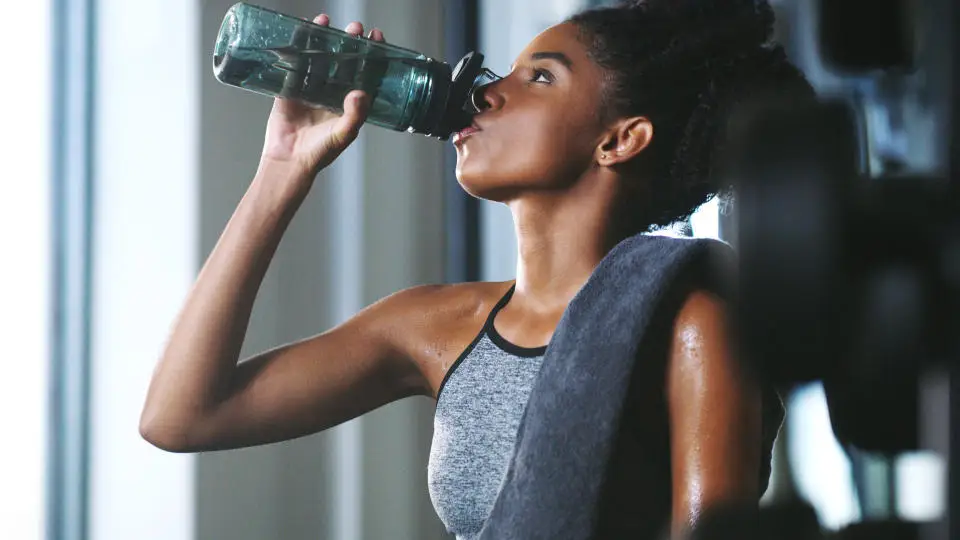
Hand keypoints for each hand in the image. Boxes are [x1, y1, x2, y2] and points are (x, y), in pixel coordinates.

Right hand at [259, 16, 385, 179]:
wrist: (289, 160)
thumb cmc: (320, 152)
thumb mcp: (343, 135)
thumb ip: (355, 115)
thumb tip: (361, 92)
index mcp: (349, 101)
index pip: (365, 72)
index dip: (372, 54)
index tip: (376, 36)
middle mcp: (332, 91)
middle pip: (343, 59)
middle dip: (349, 42)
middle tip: (354, 27)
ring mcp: (310, 88)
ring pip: (318, 57)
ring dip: (322, 39)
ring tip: (326, 20)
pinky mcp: (290, 88)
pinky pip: (294, 62)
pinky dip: (296, 46)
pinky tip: (301, 30)